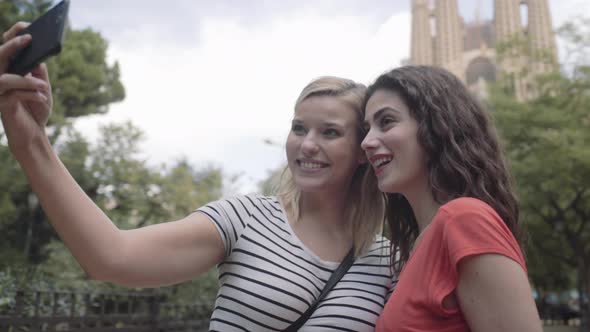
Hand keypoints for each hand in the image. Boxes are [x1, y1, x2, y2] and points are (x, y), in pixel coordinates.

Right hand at [0, 22, 52, 156]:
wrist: (33, 135)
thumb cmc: (37, 109)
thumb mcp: (42, 88)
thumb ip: (39, 73)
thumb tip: (38, 57)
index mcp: (10, 72)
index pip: (6, 50)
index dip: (13, 37)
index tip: (27, 29)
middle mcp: (1, 79)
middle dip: (11, 46)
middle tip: (29, 39)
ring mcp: (0, 93)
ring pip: (5, 79)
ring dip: (27, 80)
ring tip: (44, 86)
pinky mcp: (3, 106)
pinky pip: (14, 95)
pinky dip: (31, 95)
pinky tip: (42, 98)